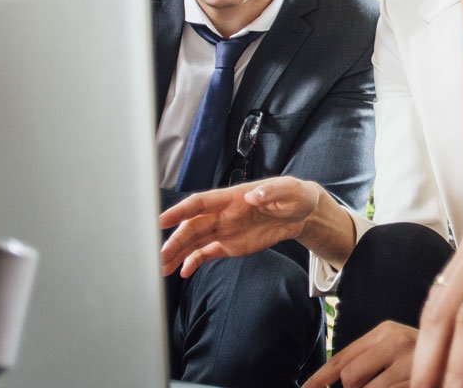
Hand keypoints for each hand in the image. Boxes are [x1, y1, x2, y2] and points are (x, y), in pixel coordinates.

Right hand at [159, 176, 318, 276]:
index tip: (162, 220)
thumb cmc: (295, 196)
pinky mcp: (230, 245)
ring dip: (178, 253)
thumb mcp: (289, 190)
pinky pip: (207, 253)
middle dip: (175, 241)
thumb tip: (253, 195)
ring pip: (195, 241)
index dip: (181, 210)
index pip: (201, 203)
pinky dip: (193, 261)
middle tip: (159, 257)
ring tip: (162, 268)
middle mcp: (223, 214)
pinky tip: (183, 272)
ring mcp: (225, 230)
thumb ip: (271, 192)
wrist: (302, 213)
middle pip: (193, 227)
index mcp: (233, 197)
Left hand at [303, 321, 415, 387]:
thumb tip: (338, 381)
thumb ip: (368, 361)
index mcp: (385, 333)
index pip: (342, 358)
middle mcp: (397, 342)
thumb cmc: (431, 360)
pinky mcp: (423, 382)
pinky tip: (406, 387)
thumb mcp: (397, 352)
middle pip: (350, 378)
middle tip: (374, 387)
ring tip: (397, 384)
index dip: (319, 379)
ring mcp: (412, 362)